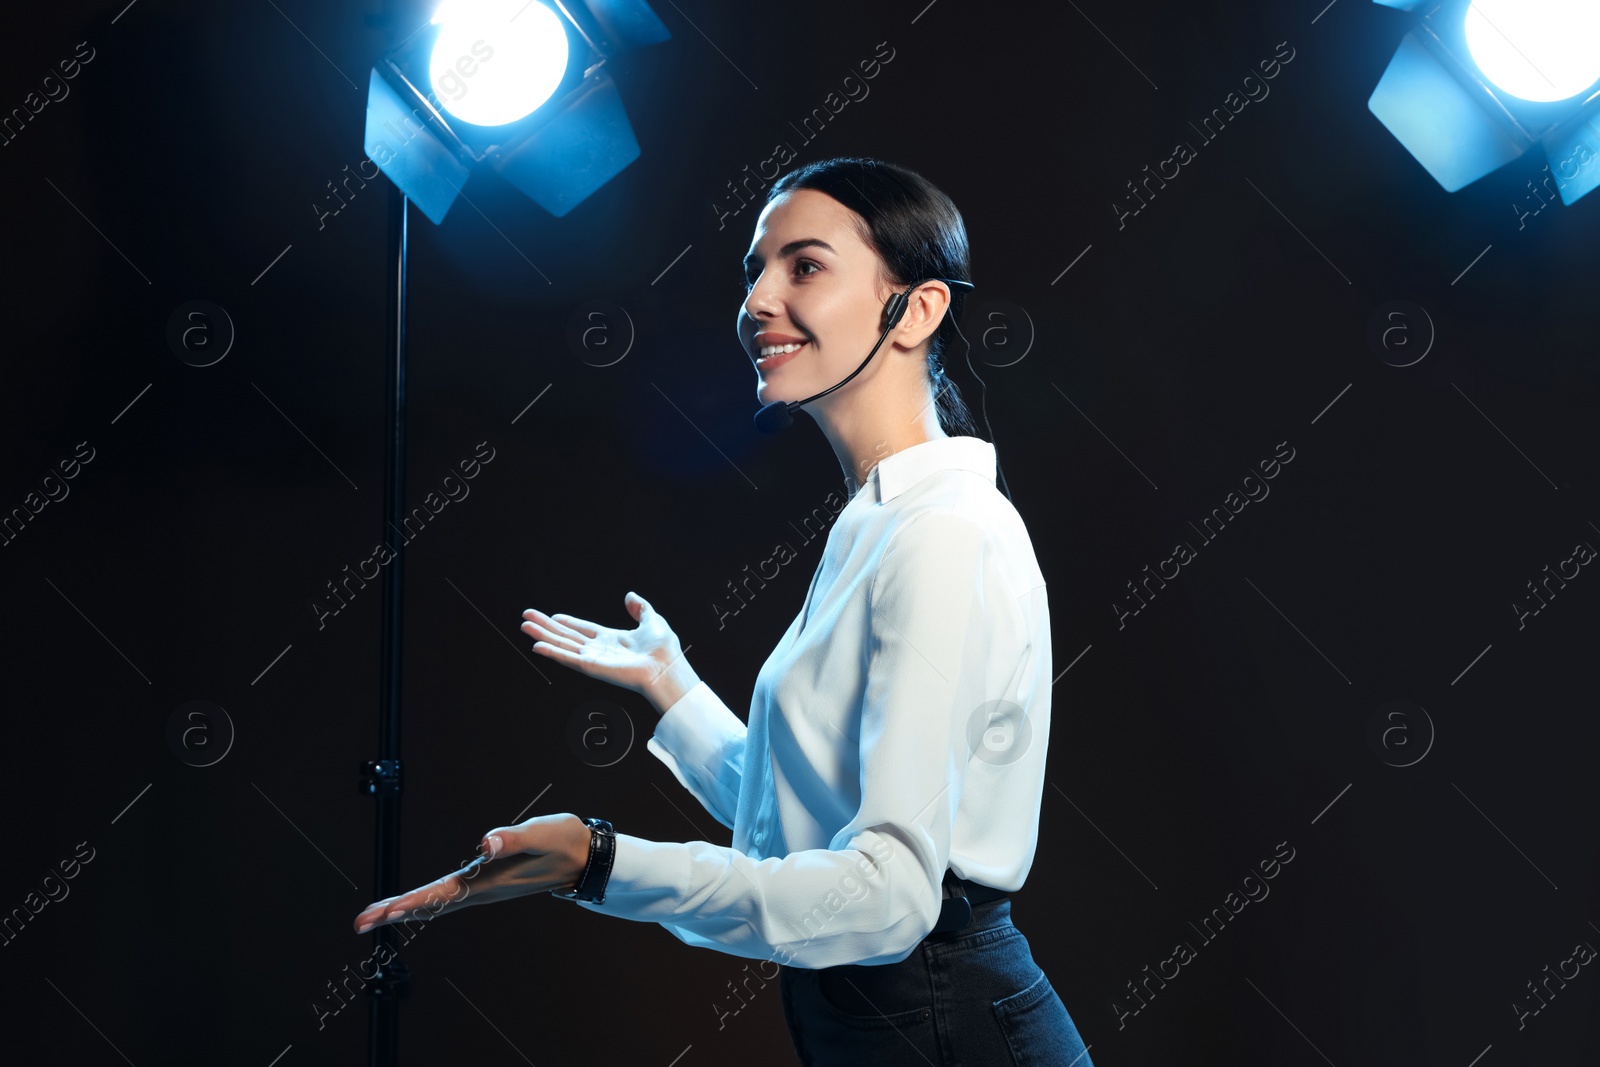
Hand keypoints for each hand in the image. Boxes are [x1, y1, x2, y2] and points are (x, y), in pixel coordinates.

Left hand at [352, 813, 589, 934]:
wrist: (585, 858)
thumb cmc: (565, 842)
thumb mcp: (542, 833)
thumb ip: (514, 839)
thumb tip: (485, 844)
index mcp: (489, 881)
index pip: (442, 894)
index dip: (411, 902)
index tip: (384, 912)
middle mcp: (482, 890)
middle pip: (430, 905)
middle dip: (394, 912)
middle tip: (360, 923)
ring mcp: (484, 889)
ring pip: (436, 903)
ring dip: (404, 909)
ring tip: (375, 915)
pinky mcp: (487, 883)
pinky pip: (447, 897)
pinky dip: (424, 901)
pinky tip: (413, 904)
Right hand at [521, 591, 699, 712]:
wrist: (667, 667)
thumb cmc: (664, 650)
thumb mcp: (652, 620)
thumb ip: (640, 608)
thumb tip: (630, 595)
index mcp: (612, 639)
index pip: (584, 629)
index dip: (568, 622)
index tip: (553, 616)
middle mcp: (599, 650)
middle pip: (567, 636)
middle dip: (546, 627)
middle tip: (527, 617)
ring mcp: (594, 659)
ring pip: (563, 645)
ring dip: (543, 635)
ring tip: (524, 626)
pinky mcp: (592, 667)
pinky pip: (568, 658)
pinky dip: (552, 652)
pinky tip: (537, 646)